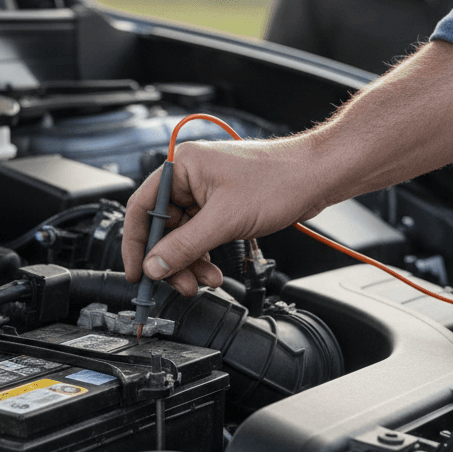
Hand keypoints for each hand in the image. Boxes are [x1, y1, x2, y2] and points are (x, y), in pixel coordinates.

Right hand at [122, 134, 327, 294]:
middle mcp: (189, 178)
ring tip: (205, 281)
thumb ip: (184, 246)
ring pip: (182, 237)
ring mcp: (205, 193)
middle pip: (162, 228)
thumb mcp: (224, 220)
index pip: (141, 209)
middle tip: (180, 284)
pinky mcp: (221, 206)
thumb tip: (155, 266)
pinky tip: (213, 271)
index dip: (135, 244)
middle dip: (171, 260)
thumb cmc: (279, 179)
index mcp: (181, 167)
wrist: (317, 176)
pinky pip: (200, 237)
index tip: (138, 273)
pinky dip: (204, 257)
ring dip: (190, 263)